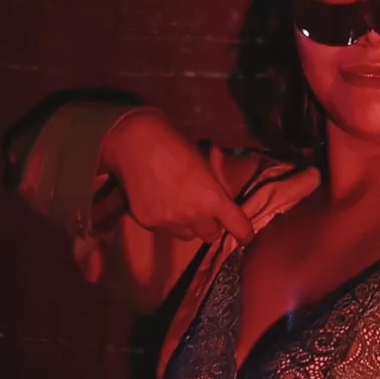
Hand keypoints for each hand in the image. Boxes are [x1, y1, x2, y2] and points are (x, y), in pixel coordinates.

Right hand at [99, 108, 255, 243]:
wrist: (135, 142)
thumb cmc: (175, 146)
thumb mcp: (206, 164)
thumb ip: (217, 189)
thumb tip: (225, 205)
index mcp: (213, 198)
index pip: (239, 228)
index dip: (244, 234)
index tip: (244, 235)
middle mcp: (193, 215)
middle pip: (211, 236)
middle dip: (210, 224)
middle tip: (202, 209)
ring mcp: (169, 222)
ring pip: (187, 236)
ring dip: (188, 225)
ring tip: (177, 203)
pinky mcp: (149, 224)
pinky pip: (165, 231)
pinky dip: (166, 221)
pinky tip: (158, 201)